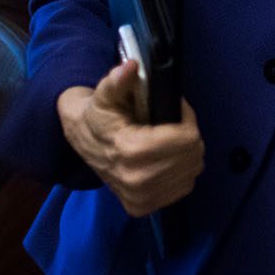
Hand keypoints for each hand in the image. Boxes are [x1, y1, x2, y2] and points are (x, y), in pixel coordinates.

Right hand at [56, 59, 203, 216]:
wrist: (81, 141)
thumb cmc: (99, 115)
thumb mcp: (106, 94)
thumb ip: (118, 81)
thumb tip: (130, 67)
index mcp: (130, 152)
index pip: (187, 139)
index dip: (186, 120)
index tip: (176, 111)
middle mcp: (137, 181)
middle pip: (193, 155)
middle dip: (189, 136)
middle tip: (174, 125)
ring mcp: (140, 198)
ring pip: (192, 171)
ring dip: (187, 154)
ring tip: (170, 141)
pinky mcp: (142, 208)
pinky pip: (183, 188)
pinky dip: (181, 172)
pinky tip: (167, 160)